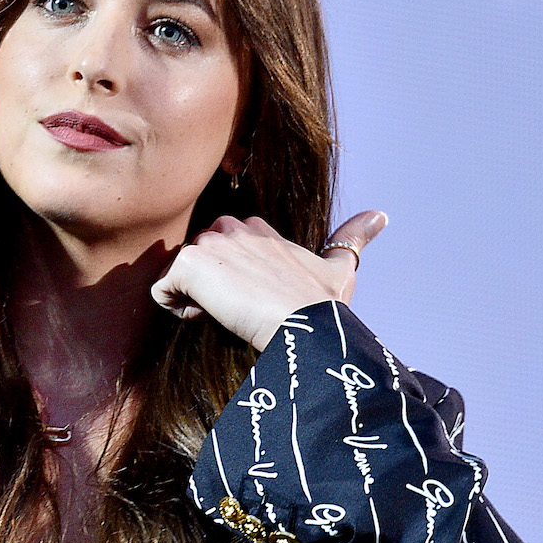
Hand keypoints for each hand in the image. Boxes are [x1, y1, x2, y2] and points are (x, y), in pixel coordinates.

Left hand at [150, 210, 388, 349]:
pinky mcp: (188, 262)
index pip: (221, 256)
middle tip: (242, 310)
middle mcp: (231, 225)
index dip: (232, 285)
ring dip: (195, 302)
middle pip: (195, 267)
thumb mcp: (341, 270)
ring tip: (229, 314)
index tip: (256, 301)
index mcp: (257, 227)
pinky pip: (162, 292)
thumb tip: (381, 216)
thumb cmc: (322, 307)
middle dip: (208, 292)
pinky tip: (211, 317)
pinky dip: (179, 311)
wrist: (304, 326)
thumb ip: (353, 239)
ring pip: (178, 278)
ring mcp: (208, 242)